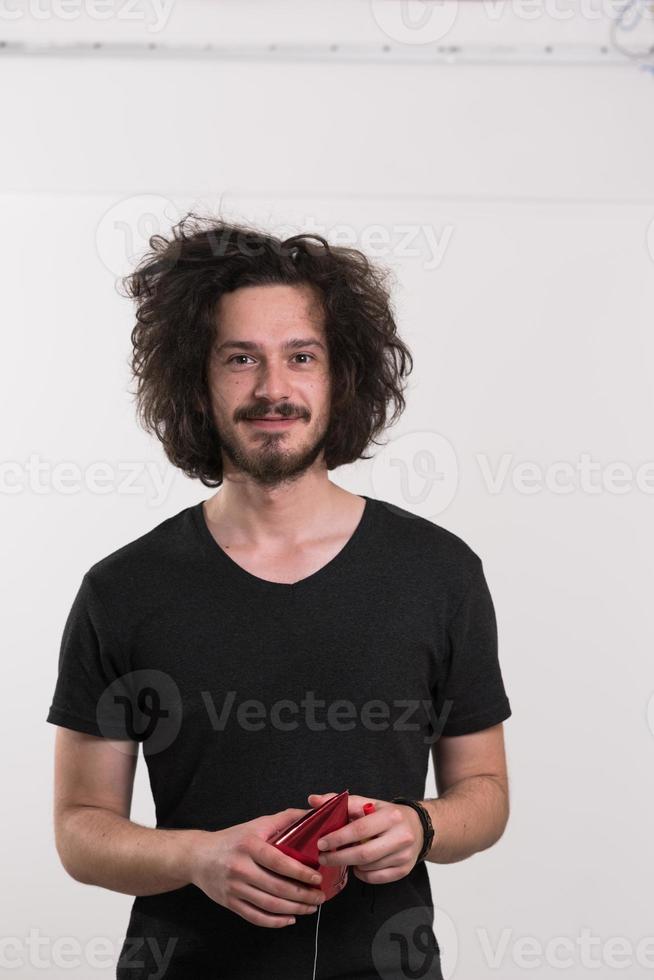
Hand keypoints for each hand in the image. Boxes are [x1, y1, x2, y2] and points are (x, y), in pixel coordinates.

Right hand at [189, 807, 325, 927]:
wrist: (198, 856)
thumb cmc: (233, 839)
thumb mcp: (256, 824)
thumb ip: (285, 819)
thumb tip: (312, 814)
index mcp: (249, 846)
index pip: (278, 862)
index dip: (299, 872)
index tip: (316, 877)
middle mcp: (241, 868)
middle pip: (276, 887)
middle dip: (302, 895)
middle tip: (320, 896)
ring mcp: (234, 888)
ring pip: (269, 905)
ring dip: (294, 909)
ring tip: (311, 907)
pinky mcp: (230, 903)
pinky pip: (256, 917)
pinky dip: (275, 922)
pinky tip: (290, 918)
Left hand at [307, 792, 423, 884]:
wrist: (418, 827)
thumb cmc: (386, 815)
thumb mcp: (367, 803)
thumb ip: (341, 802)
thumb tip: (313, 800)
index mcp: (391, 816)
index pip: (360, 829)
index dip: (338, 838)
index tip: (321, 843)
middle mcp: (401, 836)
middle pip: (364, 854)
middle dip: (339, 857)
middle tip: (323, 857)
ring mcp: (404, 855)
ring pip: (368, 867)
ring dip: (350, 864)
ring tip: (342, 857)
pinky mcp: (404, 870)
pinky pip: (376, 878)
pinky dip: (362, 874)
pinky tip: (359, 865)